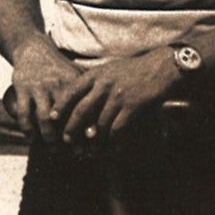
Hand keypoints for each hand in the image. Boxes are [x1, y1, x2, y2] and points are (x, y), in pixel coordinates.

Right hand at [7, 51, 90, 145]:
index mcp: (74, 82)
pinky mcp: (22, 89)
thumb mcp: (78, 74)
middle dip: (71, 138)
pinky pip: (25, 114)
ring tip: (53, 149)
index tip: (95, 143)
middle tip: (75, 153)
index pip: (85, 108)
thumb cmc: (60, 68)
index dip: (90, 128)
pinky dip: (28, 130)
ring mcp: (39, 87)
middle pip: (67, 117)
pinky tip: (32, 139)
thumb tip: (114, 113)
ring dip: (49, 137)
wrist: (33, 50)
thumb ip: (94, 91)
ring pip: (45, 119)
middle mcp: (58, 85)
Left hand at [65, 47, 182, 139]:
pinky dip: (113, 140)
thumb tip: (80, 98)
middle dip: (72, 127)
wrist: (163, 66)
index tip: (52, 117)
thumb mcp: (111, 69)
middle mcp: (104, 84)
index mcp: (97, 74)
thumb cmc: (136, 69)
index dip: (60, 105)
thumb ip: (96, 81)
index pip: (72, 90)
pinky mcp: (132, 106)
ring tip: (89, 148)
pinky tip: (113, 146)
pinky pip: (117, 128)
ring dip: (94, 138)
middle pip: (81, 110)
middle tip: (67, 139)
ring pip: (99, 123)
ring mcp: (118, 96)